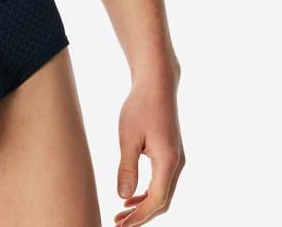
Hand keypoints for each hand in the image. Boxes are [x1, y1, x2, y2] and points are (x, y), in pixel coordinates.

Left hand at [114, 74, 184, 225]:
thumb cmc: (141, 106)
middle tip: (118, 222)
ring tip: (122, 212)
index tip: (121, 225)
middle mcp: (176, 163)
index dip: (139, 216)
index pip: (156, 200)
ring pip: (163, 192)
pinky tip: (132, 194)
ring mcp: (176, 158)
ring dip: (144, 205)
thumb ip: (127, 168)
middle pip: (162, 201)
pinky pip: (162, 180)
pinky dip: (148, 191)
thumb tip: (123, 197)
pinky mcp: (171, 153)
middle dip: (141, 215)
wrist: (157, 83)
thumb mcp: (128, 137)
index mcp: (168, 161)